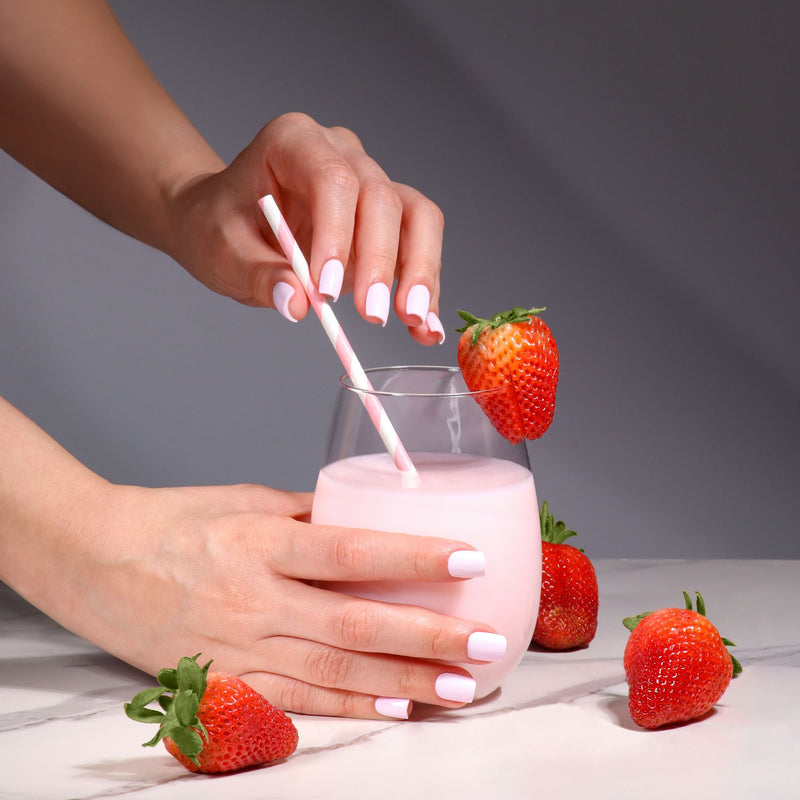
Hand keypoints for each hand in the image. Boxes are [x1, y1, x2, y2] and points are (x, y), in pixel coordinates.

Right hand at [69, 481, 496, 717]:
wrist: (95, 561)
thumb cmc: (172, 520)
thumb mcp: (244, 498)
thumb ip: (308, 512)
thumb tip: (368, 516)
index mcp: (260, 542)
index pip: (351, 551)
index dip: (413, 557)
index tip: (470, 560)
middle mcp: (254, 599)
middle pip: (355, 624)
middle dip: (430, 636)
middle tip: (489, 644)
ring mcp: (239, 647)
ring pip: (336, 672)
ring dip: (406, 682)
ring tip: (463, 687)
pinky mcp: (225, 681)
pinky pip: (297, 702)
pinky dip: (350, 708)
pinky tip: (397, 708)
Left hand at [168, 112, 445, 344]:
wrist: (224, 221)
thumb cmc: (219, 225)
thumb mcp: (222, 251)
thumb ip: (258, 275)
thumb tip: (296, 302)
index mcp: (294, 141)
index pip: (332, 179)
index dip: (338, 234)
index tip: (329, 291)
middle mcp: (342, 154)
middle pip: (381, 199)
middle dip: (381, 261)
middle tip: (370, 315)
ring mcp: (370, 183)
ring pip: (416, 217)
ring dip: (419, 273)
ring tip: (413, 322)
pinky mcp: (386, 219)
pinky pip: (418, 245)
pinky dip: (424, 288)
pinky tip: (425, 328)